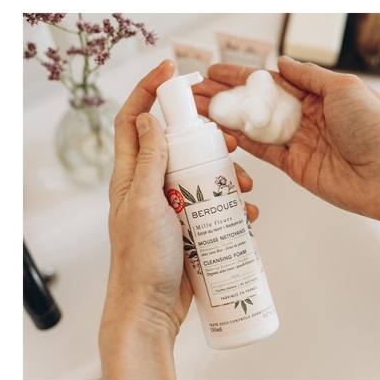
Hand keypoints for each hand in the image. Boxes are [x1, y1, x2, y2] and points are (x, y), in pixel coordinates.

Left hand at [99, 60, 258, 379]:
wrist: (151, 309)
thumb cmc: (142, 260)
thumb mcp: (145, 202)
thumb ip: (148, 161)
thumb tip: (149, 119)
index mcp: (130, 176)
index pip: (133, 120)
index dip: (147, 91)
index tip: (173, 71)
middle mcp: (149, 186)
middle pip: (176, 145)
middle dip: (204, 137)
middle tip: (228, 139)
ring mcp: (171, 207)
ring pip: (200, 175)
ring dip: (225, 175)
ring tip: (243, 185)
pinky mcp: (190, 227)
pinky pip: (213, 206)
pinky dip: (232, 205)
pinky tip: (248, 213)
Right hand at [194, 56, 379, 223]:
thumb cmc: (376, 127)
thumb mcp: (343, 87)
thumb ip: (309, 76)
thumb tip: (283, 64)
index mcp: (316, 95)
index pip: (269, 82)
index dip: (240, 76)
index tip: (214, 71)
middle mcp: (303, 117)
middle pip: (255, 104)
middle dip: (224, 96)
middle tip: (196, 91)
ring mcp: (296, 142)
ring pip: (253, 127)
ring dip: (225, 118)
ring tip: (198, 110)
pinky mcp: (293, 166)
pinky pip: (261, 151)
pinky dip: (240, 141)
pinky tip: (220, 130)